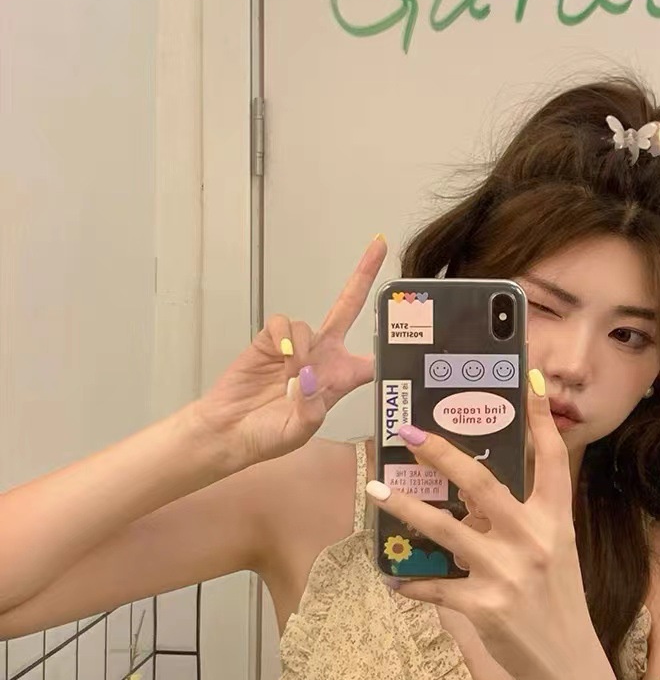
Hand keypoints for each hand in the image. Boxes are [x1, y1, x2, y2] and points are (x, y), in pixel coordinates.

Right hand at [193, 236, 386, 470]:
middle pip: (348, 309)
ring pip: (310, 325)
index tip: (411, 320)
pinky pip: (283, 324)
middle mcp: (322, 356)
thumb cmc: (268, 436)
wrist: (228, 432)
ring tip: (288, 378)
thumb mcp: (299, 431)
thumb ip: (312, 408)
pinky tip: (277, 358)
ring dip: (302, 350)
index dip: (391, 344)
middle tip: (380, 244)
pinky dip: (283, 338)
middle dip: (363, 277)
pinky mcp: (269, 340)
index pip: (373, 359)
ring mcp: (296, 346)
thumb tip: (311, 376)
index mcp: (340, 379)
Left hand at [366, 371, 610, 679]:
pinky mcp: (484, 607)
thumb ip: (520, 518)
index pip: (551, 459)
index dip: (538, 419)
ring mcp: (507, 573)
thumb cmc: (558, 597)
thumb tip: (472, 492)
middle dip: (441, 453)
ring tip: (376, 490)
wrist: (570, 664)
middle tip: (407, 431)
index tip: (527, 380)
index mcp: (554, 520)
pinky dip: (412, 581)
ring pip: (445, 530)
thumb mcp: (553, 549)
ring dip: (405, 507)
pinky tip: (392, 576)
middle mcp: (533, 539)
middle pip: (482, 483)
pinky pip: (437, 587)